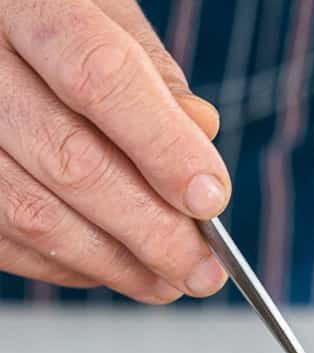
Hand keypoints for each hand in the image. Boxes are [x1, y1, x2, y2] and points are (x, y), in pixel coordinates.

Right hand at [0, 0, 229, 301]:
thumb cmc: (50, 19)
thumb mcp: (106, 14)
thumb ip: (153, 77)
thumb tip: (201, 137)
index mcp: (25, 3)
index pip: (100, 78)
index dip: (163, 148)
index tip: (210, 200)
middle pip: (71, 161)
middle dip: (152, 230)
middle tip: (202, 269)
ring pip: (36, 214)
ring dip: (116, 262)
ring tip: (169, 281)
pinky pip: (9, 240)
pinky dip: (71, 267)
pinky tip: (115, 267)